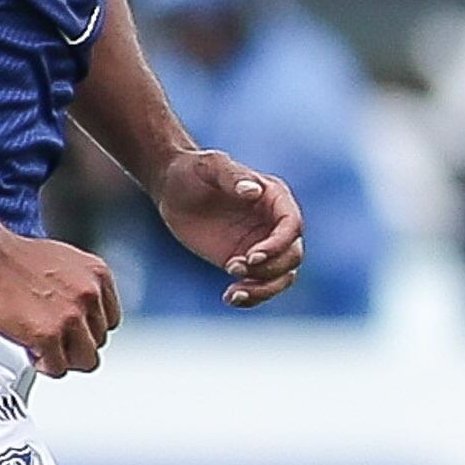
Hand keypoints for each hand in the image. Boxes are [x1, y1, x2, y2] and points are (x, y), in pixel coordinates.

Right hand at [0, 229, 124, 374]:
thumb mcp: (64, 262)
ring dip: (62, 357)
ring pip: (85, 360)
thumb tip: (82, 310)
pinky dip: (44, 364)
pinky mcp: (49, 334)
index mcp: (98, 275)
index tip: (71, 330)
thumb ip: (80, 286)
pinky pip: (58, 368)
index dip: (87, 329)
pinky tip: (32, 350)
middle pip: (97, 341)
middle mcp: (90, 295)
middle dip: (74, 343)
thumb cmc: (14, 257)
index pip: (109, 320)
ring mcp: (71, 316)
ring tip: (42, 346)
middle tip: (52, 340)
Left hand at [152, 146, 305, 306]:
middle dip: (270, 269)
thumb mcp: (211, 166)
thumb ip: (233, 176)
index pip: (292, 226)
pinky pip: (259, 285)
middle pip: (293, 255)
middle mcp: (273, 224)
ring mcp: (261, 245)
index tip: (252, 256)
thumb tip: (254, 192)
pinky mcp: (244, 262)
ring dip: (263, 289)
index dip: (278, 245)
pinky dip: (251, 297)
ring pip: (283, 276)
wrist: (171, 188)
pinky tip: (229, 298)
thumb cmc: (193, 170)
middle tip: (233, 267)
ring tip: (233, 293)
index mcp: (275, 198)